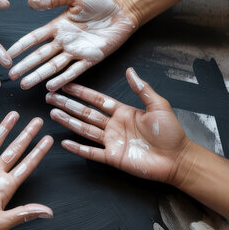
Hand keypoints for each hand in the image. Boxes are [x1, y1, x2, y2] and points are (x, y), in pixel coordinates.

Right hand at [0, 112, 53, 229]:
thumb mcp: (0, 222)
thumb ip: (23, 214)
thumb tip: (48, 213)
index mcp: (5, 187)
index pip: (26, 165)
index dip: (38, 152)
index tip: (48, 140)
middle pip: (14, 150)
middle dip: (26, 135)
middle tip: (37, 121)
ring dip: (3, 128)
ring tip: (13, 114)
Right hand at [8, 0, 138, 90]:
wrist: (125, 8)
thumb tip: (30, 3)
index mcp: (58, 26)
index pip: (34, 38)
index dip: (21, 46)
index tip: (8, 54)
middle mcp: (64, 41)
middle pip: (40, 56)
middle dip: (26, 66)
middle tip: (12, 76)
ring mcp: (76, 51)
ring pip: (53, 66)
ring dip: (39, 75)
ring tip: (25, 84)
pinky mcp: (90, 58)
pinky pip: (74, 71)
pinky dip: (62, 79)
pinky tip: (51, 86)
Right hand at [46, 68, 190, 184]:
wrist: (178, 159)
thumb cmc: (171, 133)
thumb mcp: (158, 106)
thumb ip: (142, 89)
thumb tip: (130, 71)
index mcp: (123, 112)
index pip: (96, 100)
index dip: (81, 92)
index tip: (66, 85)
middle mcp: (114, 126)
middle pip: (85, 113)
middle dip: (67, 105)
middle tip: (50, 97)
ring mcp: (112, 142)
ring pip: (84, 129)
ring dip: (68, 121)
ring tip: (52, 114)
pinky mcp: (113, 157)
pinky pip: (91, 152)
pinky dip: (78, 148)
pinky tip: (65, 142)